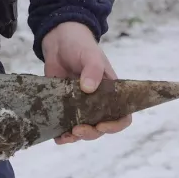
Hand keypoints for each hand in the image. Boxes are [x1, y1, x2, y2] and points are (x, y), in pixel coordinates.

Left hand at [41, 21, 132, 144]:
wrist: (59, 40)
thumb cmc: (81, 46)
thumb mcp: (90, 55)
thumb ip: (93, 70)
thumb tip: (89, 88)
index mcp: (110, 92)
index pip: (122, 115)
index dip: (116, 125)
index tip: (102, 125)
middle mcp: (97, 102)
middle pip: (101, 127)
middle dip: (91, 133)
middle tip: (78, 129)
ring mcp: (80, 106)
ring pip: (84, 130)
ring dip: (76, 137)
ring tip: (65, 136)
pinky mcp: (64, 106)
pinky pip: (65, 126)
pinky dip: (62, 134)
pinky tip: (56, 136)